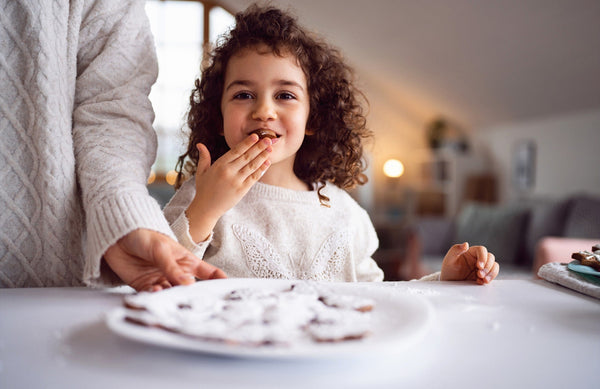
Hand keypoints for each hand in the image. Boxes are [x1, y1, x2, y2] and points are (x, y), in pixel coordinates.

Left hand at [104, 229, 225, 291]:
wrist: (117, 236)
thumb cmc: (145, 236)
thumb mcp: (162, 249)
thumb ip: (172, 268)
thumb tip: (188, 285)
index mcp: (187, 262)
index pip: (208, 274)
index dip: (219, 281)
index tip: (227, 291)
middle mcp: (176, 274)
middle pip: (190, 290)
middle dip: (193, 298)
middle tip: (194, 304)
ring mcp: (161, 281)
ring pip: (171, 295)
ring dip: (171, 299)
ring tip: (169, 298)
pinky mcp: (145, 287)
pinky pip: (153, 297)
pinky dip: (155, 298)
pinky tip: (154, 293)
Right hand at [186, 134, 272, 241]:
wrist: (206, 208)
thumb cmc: (204, 189)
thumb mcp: (201, 172)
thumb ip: (204, 157)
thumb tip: (200, 144)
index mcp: (219, 165)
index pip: (236, 151)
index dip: (247, 143)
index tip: (255, 136)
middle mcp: (229, 172)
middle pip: (247, 156)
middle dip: (258, 147)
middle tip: (268, 139)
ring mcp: (236, 181)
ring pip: (252, 166)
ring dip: (262, 157)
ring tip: (270, 149)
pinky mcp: (242, 190)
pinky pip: (254, 177)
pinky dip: (261, 169)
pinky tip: (267, 162)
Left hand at [440, 242, 498, 283]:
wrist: (449, 282)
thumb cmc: (448, 269)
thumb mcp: (449, 259)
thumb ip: (456, 250)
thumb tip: (466, 244)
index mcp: (471, 252)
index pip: (482, 250)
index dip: (483, 257)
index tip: (479, 266)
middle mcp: (478, 258)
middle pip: (490, 258)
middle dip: (488, 266)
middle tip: (480, 274)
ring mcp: (482, 267)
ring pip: (494, 266)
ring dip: (491, 273)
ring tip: (484, 280)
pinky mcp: (484, 276)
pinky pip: (492, 275)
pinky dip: (489, 278)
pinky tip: (481, 282)